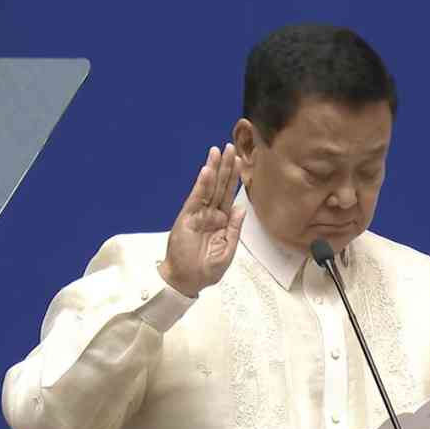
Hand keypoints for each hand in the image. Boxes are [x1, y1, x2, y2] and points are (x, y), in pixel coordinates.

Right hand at [159, 143, 246, 297]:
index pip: (230, 195)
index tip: (240, 159)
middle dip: (225, 166)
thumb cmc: (206, 270)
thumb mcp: (228, 251)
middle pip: (220, 186)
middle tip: (229, 146)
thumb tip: (242, 209)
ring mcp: (199, 215)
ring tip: (217, 151)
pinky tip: (206, 171)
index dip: (235, 178)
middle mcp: (211, 214)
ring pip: (208, 188)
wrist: (187, 282)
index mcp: (223, 221)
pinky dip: (201, 185)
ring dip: (213, 169)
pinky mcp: (187, 219)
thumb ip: (235, 230)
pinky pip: (196, 199)